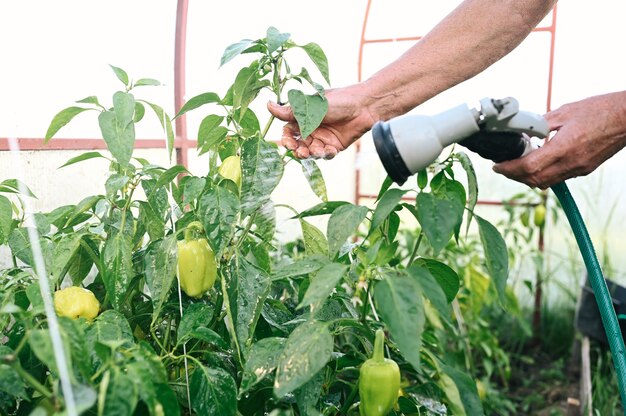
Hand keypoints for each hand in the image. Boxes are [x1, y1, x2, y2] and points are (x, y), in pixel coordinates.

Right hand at [267, 85, 376, 158]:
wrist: (365, 106)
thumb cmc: (339, 101)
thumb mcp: (312, 106)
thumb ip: (290, 110)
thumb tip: (268, 105)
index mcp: (303, 117)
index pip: (288, 131)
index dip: (287, 138)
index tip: (288, 142)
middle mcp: (311, 128)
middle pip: (298, 144)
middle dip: (298, 150)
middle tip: (301, 152)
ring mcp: (322, 138)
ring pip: (310, 152)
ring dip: (311, 154)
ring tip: (317, 150)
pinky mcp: (334, 146)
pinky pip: (325, 155)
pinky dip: (326, 155)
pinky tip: (330, 150)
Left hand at [493, 91, 625, 188]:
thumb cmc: (600, 110)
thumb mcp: (565, 111)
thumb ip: (541, 124)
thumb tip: (523, 130)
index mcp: (564, 147)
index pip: (528, 167)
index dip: (508, 169)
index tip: (497, 166)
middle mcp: (571, 163)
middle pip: (534, 180)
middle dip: (514, 176)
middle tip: (503, 167)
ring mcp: (579, 169)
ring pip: (545, 182)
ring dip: (528, 177)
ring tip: (517, 165)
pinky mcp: (585, 169)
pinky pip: (558, 178)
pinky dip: (543, 174)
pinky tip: (538, 162)